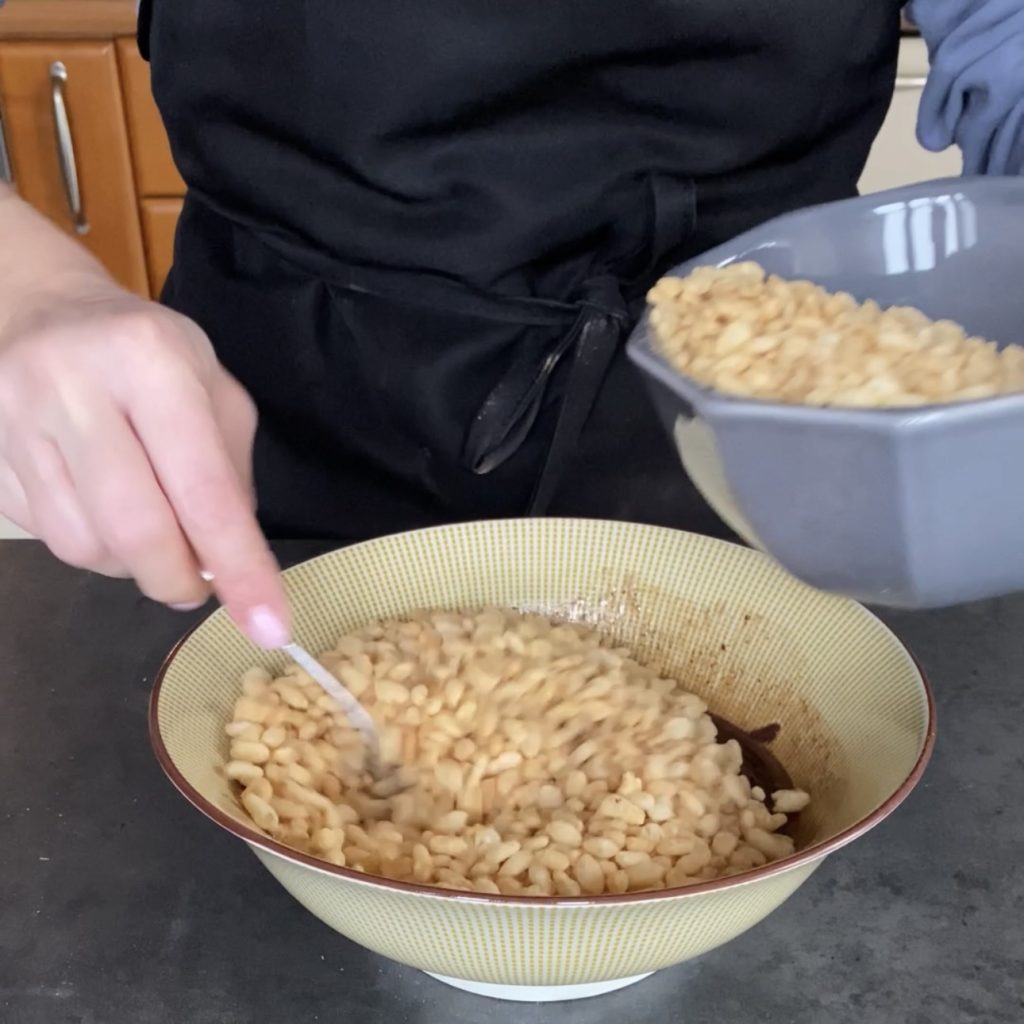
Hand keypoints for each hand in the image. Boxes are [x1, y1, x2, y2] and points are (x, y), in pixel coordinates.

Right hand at [0, 276, 289, 646]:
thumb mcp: (212, 386)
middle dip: (178, 580)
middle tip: (199, 588)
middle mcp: (75, 387)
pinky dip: (92, 547)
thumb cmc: (145, 352)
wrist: (38, 307)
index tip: (268, 626)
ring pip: (84, 545)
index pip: (205, 490)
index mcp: (151, 361)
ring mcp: (16, 420)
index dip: (239, 567)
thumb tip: (231, 558)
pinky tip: (106, 514)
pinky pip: (46, 535)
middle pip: (136, 531)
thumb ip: (232, 470)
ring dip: (132, 566)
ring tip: (153, 534)